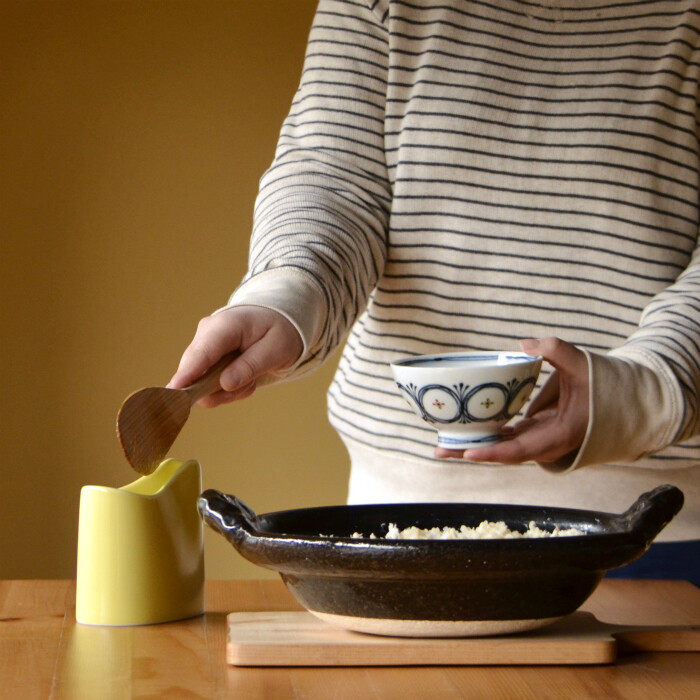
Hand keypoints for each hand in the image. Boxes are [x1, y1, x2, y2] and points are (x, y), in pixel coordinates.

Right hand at [167, 305, 302, 406]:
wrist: (277, 322)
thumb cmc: (278, 332)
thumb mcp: (276, 349)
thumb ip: (251, 366)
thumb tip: (225, 384)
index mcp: (225, 326)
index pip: (202, 353)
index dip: (187, 374)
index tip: (173, 392)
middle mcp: (207, 333)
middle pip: (195, 371)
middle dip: (223, 389)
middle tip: (251, 383)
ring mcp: (203, 345)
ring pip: (203, 382)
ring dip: (230, 389)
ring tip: (252, 376)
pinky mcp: (203, 357)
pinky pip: (209, 384)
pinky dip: (230, 386)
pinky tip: (246, 375)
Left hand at [434, 337, 588, 465]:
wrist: (618, 402)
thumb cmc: (602, 385)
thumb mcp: (583, 365)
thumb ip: (557, 350)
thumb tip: (525, 344)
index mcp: (558, 435)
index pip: (520, 450)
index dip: (494, 452)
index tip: (468, 453)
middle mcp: (544, 444)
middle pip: (502, 454)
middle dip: (470, 453)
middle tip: (439, 450)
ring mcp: (537, 440)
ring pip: (501, 448)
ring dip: (472, 447)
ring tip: (441, 445)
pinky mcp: (532, 433)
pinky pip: (505, 438)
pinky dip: (484, 437)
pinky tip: (461, 432)